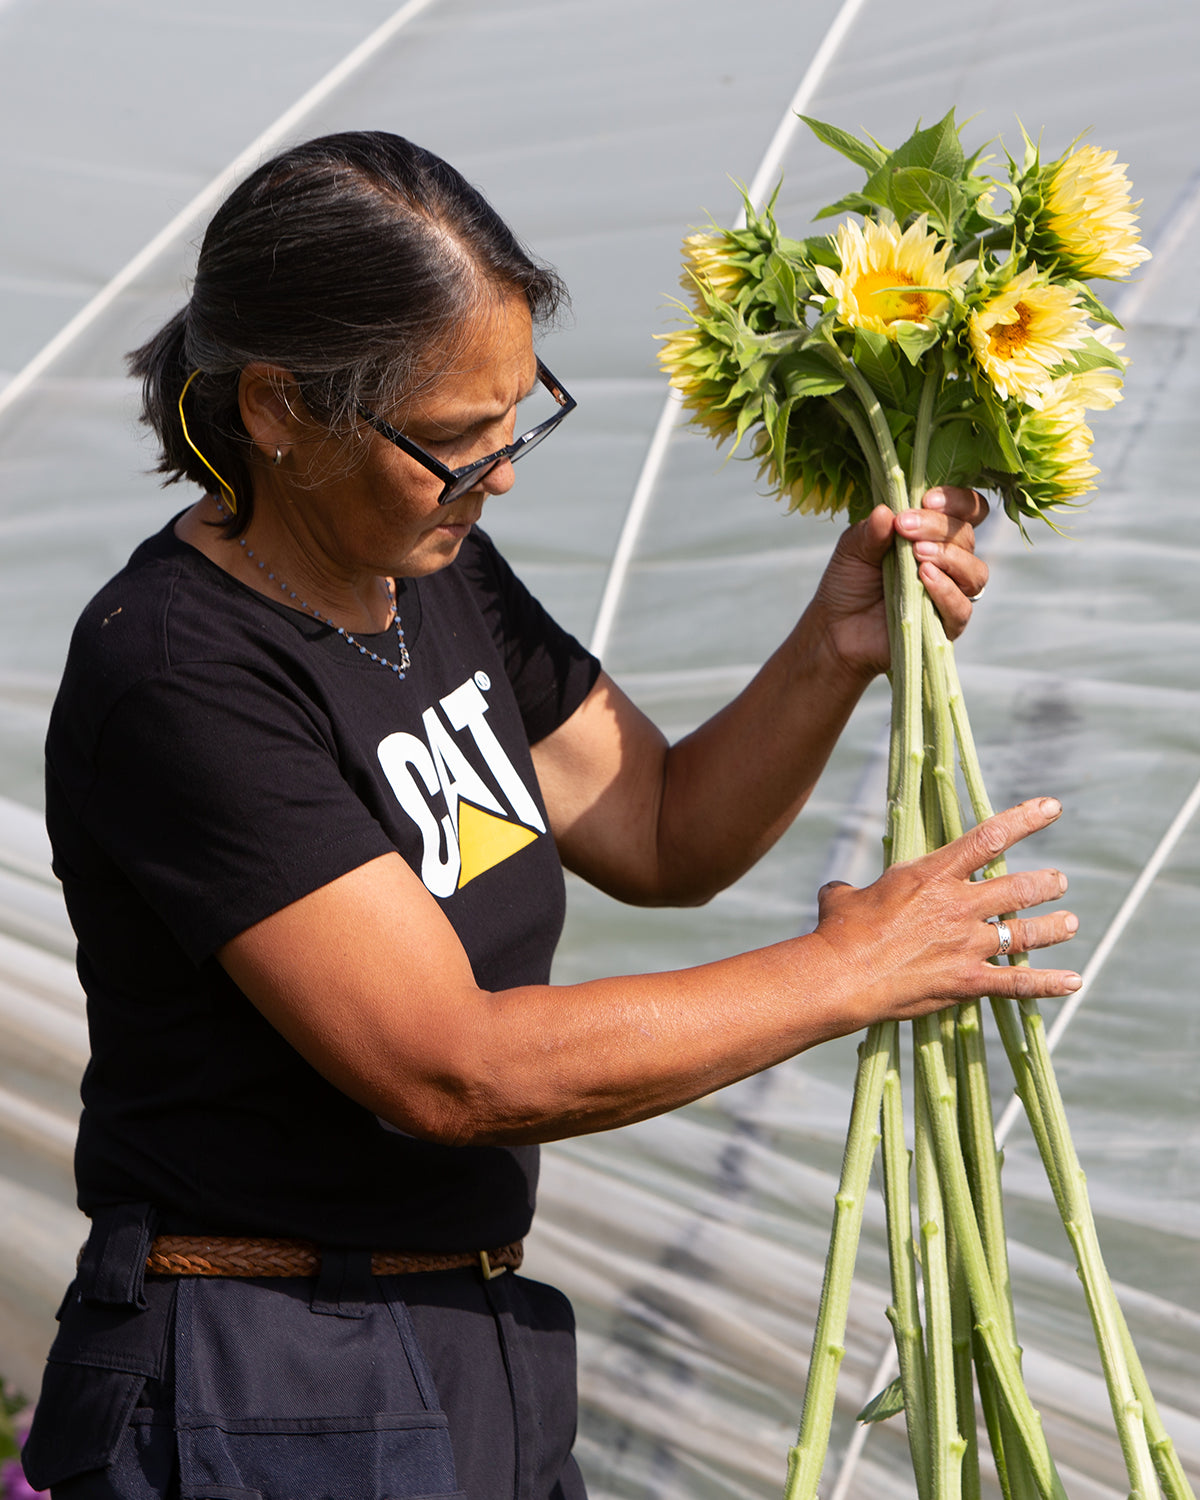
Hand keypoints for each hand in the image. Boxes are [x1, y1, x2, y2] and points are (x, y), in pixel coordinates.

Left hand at [811, 486, 989, 678]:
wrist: (836, 628)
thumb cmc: (849, 582)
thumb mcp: (853, 548)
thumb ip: (871, 530)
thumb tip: (886, 511)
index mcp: (934, 535)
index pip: (968, 510)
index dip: (956, 500)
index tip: (927, 499)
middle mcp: (950, 562)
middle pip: (966, 537)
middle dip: (937, 526)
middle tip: (905, 526)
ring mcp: (951, 593)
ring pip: (975, 571)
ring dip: (948, 557)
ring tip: (917, 554)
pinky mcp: (946, 625)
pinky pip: (961, 607)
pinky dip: (946, 590)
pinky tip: (924, 578)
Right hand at [812, 798, 1079, 1028]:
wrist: (842, 976)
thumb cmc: (838, 931)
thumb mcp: (843, 896)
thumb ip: (851, 888)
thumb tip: (838, 889)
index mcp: (932, 875)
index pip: (990, 838)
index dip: (1026, 819)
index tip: (1052, 808)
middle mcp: (958, 906)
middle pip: (1019, 888)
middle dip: (1045, 884)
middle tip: (1059, 882)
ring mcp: (967, 945)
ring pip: (1025, 932)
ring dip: (1053, 927)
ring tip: (1070, 922)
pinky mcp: (968, 982)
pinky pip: (1018, 983)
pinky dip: (1049, 984)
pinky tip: (1074, 981)